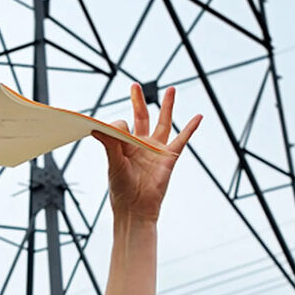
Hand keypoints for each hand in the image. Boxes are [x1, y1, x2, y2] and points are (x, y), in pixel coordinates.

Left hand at [91, 84, 201, 222]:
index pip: (122, 126)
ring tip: (171, 89)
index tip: (106, 130)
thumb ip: (109, 144)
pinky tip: (197, 116)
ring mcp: (156, 150)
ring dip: (167, 106)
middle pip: (141, 117)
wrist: (136, 208)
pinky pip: (181, 140)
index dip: (117, 125)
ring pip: (163, 123)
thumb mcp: (113, 164)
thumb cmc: (121, 189)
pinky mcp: (169, 158)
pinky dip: (190, 129)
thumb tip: (96, 127)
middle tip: (134, 85)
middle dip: (138, 101)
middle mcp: (140, 145)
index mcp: (124, 145)